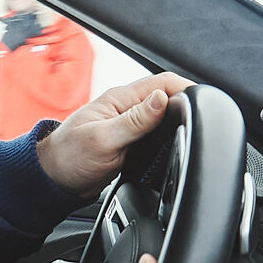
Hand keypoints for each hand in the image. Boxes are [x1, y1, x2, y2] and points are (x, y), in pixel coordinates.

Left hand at [34, 72, 194, 197]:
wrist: (53, 180)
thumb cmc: (69, 157)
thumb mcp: (103, 139)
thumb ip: (134, 120)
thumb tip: (162, 99)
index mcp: (121, 99)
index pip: (164, 82)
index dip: (188, 89)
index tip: (205, 103)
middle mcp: (127, 108)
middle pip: (169, 96)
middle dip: (190, 103)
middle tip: (209, 118)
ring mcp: (130, 124)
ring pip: (165, 115)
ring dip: (181, 119)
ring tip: (199, 129)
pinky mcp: (131, 141)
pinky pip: (157, 132)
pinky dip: (170, 135)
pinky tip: (178, 143)